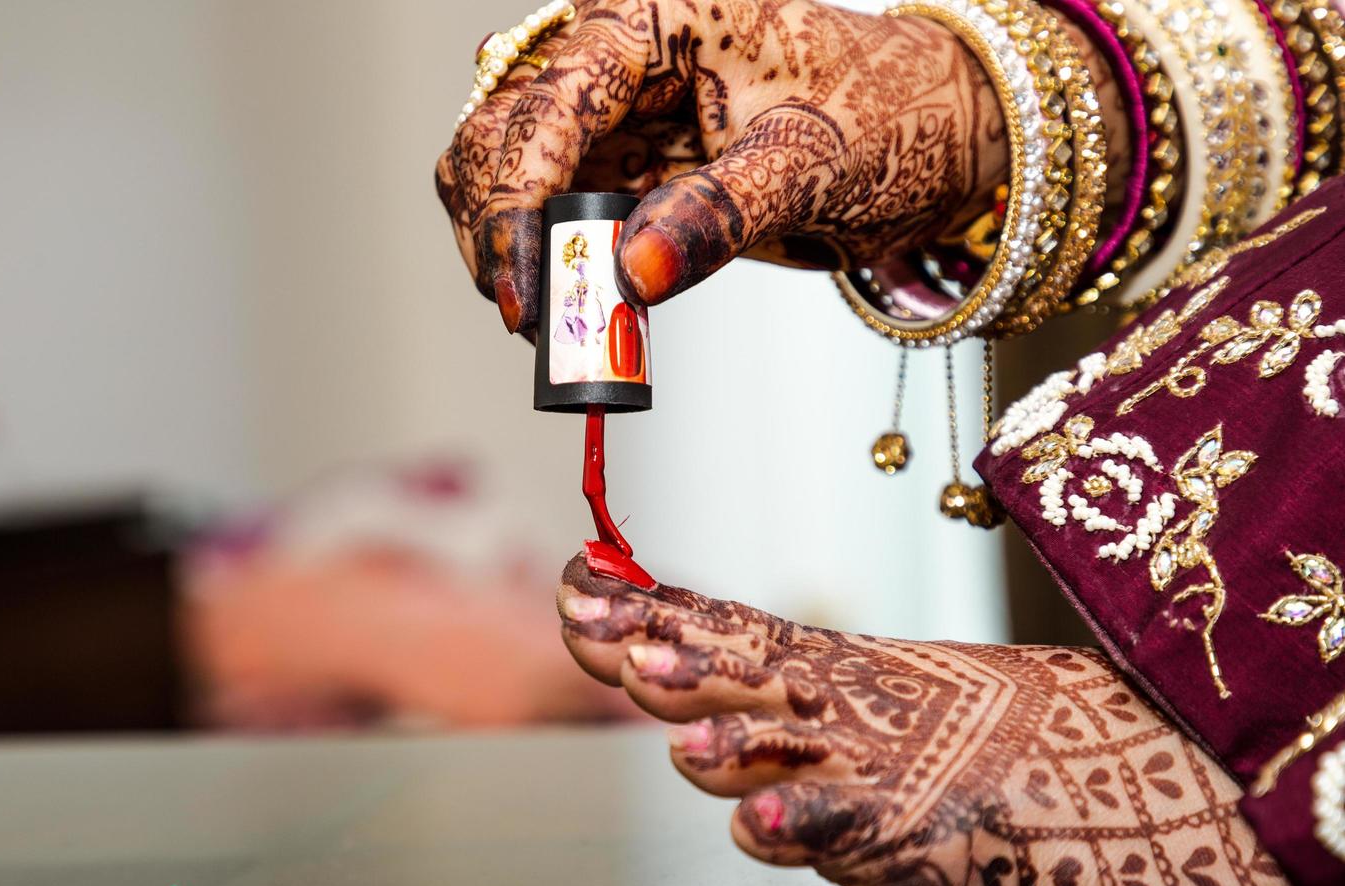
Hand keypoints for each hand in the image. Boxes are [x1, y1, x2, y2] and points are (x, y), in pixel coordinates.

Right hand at [436, 0, 1013, 335]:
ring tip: (549, 317)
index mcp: (652, 18)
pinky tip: (569, 303)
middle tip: (535, 314)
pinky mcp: (619, 168)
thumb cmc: (885, 113)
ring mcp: (609, 116)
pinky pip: (552, 215)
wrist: (926, 136)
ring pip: (505, 176)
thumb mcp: (811, 160)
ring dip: (509, 249)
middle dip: (501, 227)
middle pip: (498, 133)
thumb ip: (720, 214)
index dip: (518, 196)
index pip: (548, 101)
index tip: (524, 285)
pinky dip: (547, 263)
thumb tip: (633, 272)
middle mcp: (613, 57)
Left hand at [556, 555, 1330, 885]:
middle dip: (657, 646)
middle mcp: (843, 703)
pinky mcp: (914, 832)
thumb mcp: (866, 702)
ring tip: (670, 725)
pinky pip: (845, 830)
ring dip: (722, 732)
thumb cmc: (982, 741)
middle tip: (590, 622)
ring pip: (781, 747)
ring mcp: (877, 764)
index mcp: (832, 666)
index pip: (723, 625)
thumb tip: (666, 683)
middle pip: (734, 669)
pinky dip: (799, 825)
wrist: (1125, 779)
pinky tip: (757, 822)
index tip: (576, 581)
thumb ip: (764, 701)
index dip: (644, 606)